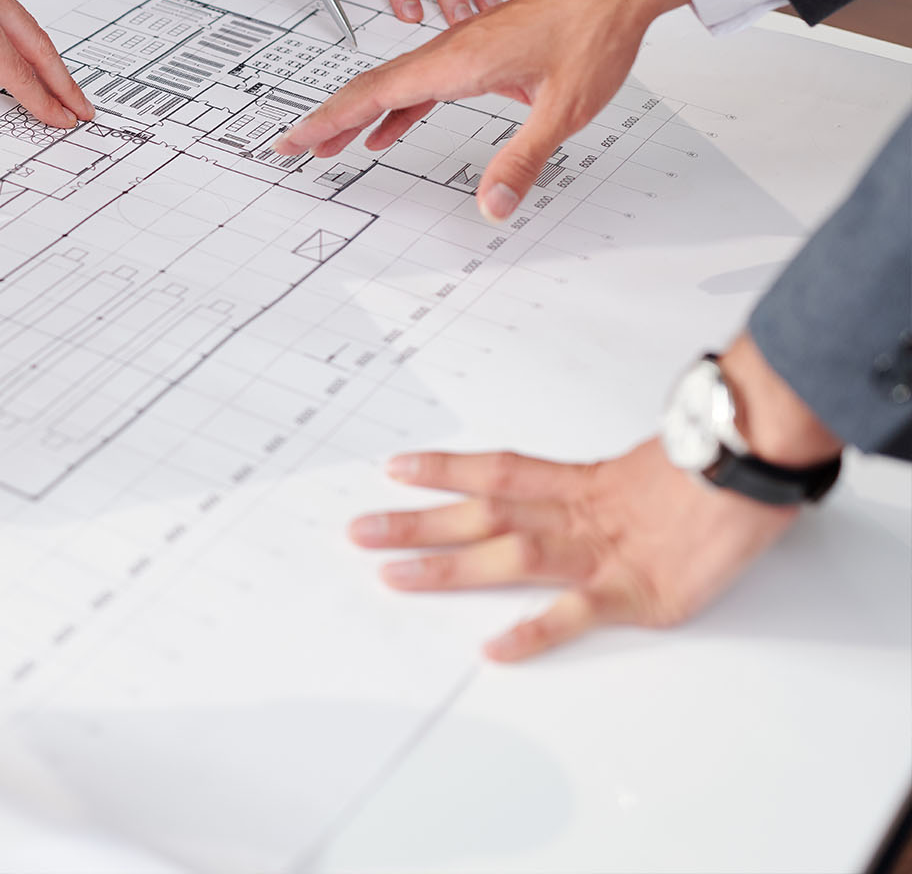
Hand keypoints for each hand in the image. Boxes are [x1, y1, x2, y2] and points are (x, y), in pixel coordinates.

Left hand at [0, 0, 93, 134]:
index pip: (12, 68)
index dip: (38, 100)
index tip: (58, 121)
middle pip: (36, 46)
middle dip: (62, 82)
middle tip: (81, 109)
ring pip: (27, 24)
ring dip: (47, 58)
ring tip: (60, 83)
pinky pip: (10, 8)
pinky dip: (25, 33)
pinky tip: (16, 42)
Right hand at [273, 0, 688, 221]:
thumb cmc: (594, 34)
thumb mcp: (564, 111)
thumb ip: (522, 161)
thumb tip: (492, 208)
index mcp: (457, 62)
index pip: (373, 95)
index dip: (328, 121)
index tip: (293, 141)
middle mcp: (448, 51)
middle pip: (369, 88)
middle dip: (326, 121)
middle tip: (292, 147)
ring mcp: (459, 50)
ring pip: (391, 86)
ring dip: (356, 116)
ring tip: (330, 147)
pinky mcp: (475, 53)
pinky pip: (420, 85)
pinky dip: (395, 110)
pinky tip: (386, 131)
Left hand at [349, 333, 842, 661]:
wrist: (756, 465)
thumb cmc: (711, 465)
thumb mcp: (646, 466)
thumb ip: (604, 484)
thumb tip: (581, 491)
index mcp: (578, 483)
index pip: (495, 470)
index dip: (443, 469)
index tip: (394, 470)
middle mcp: (575, 514)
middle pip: (479, 514)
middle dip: (414, 524)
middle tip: (358, 532)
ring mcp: (599, 554)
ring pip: (507, 556)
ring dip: (447, 567)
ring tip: (393, 576)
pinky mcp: (633, 593)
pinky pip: (573, 613)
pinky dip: (534, 630)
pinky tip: (493, 648)